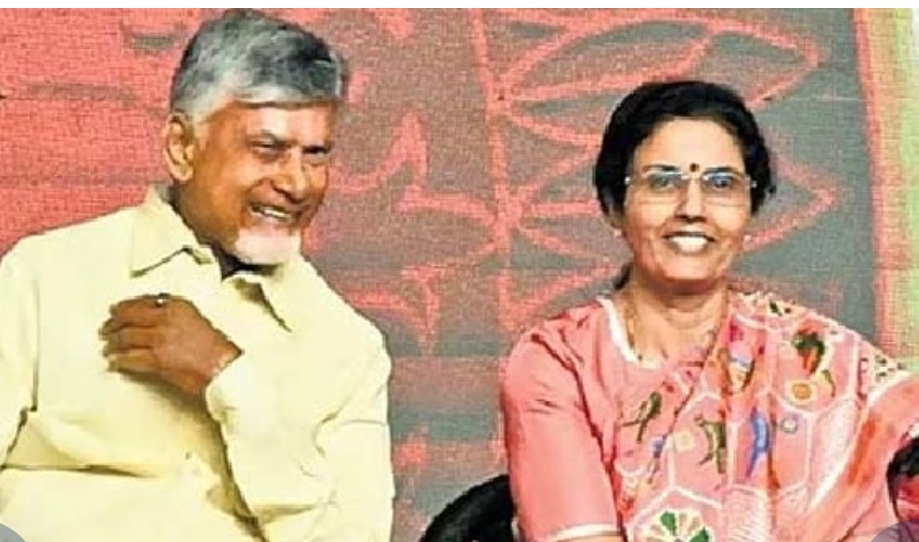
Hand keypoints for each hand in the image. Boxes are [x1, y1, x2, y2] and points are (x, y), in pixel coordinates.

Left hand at [100, 293, 240, 396]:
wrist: (225, 368)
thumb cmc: (217, 350)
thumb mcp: (198, 321)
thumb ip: (176, 316)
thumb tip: (157, 319)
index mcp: (178, 305)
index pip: (144, 300)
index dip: (126, 305)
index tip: (118, 308)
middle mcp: (167, 318)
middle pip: (129, 316)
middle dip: (113, 322)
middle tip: (106, 327)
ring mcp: (160, 339)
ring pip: (126, 337)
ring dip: (113, 343)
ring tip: (107, 346)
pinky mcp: (157, 359)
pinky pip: (130, 359)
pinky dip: (119, 361)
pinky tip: (114, 362)